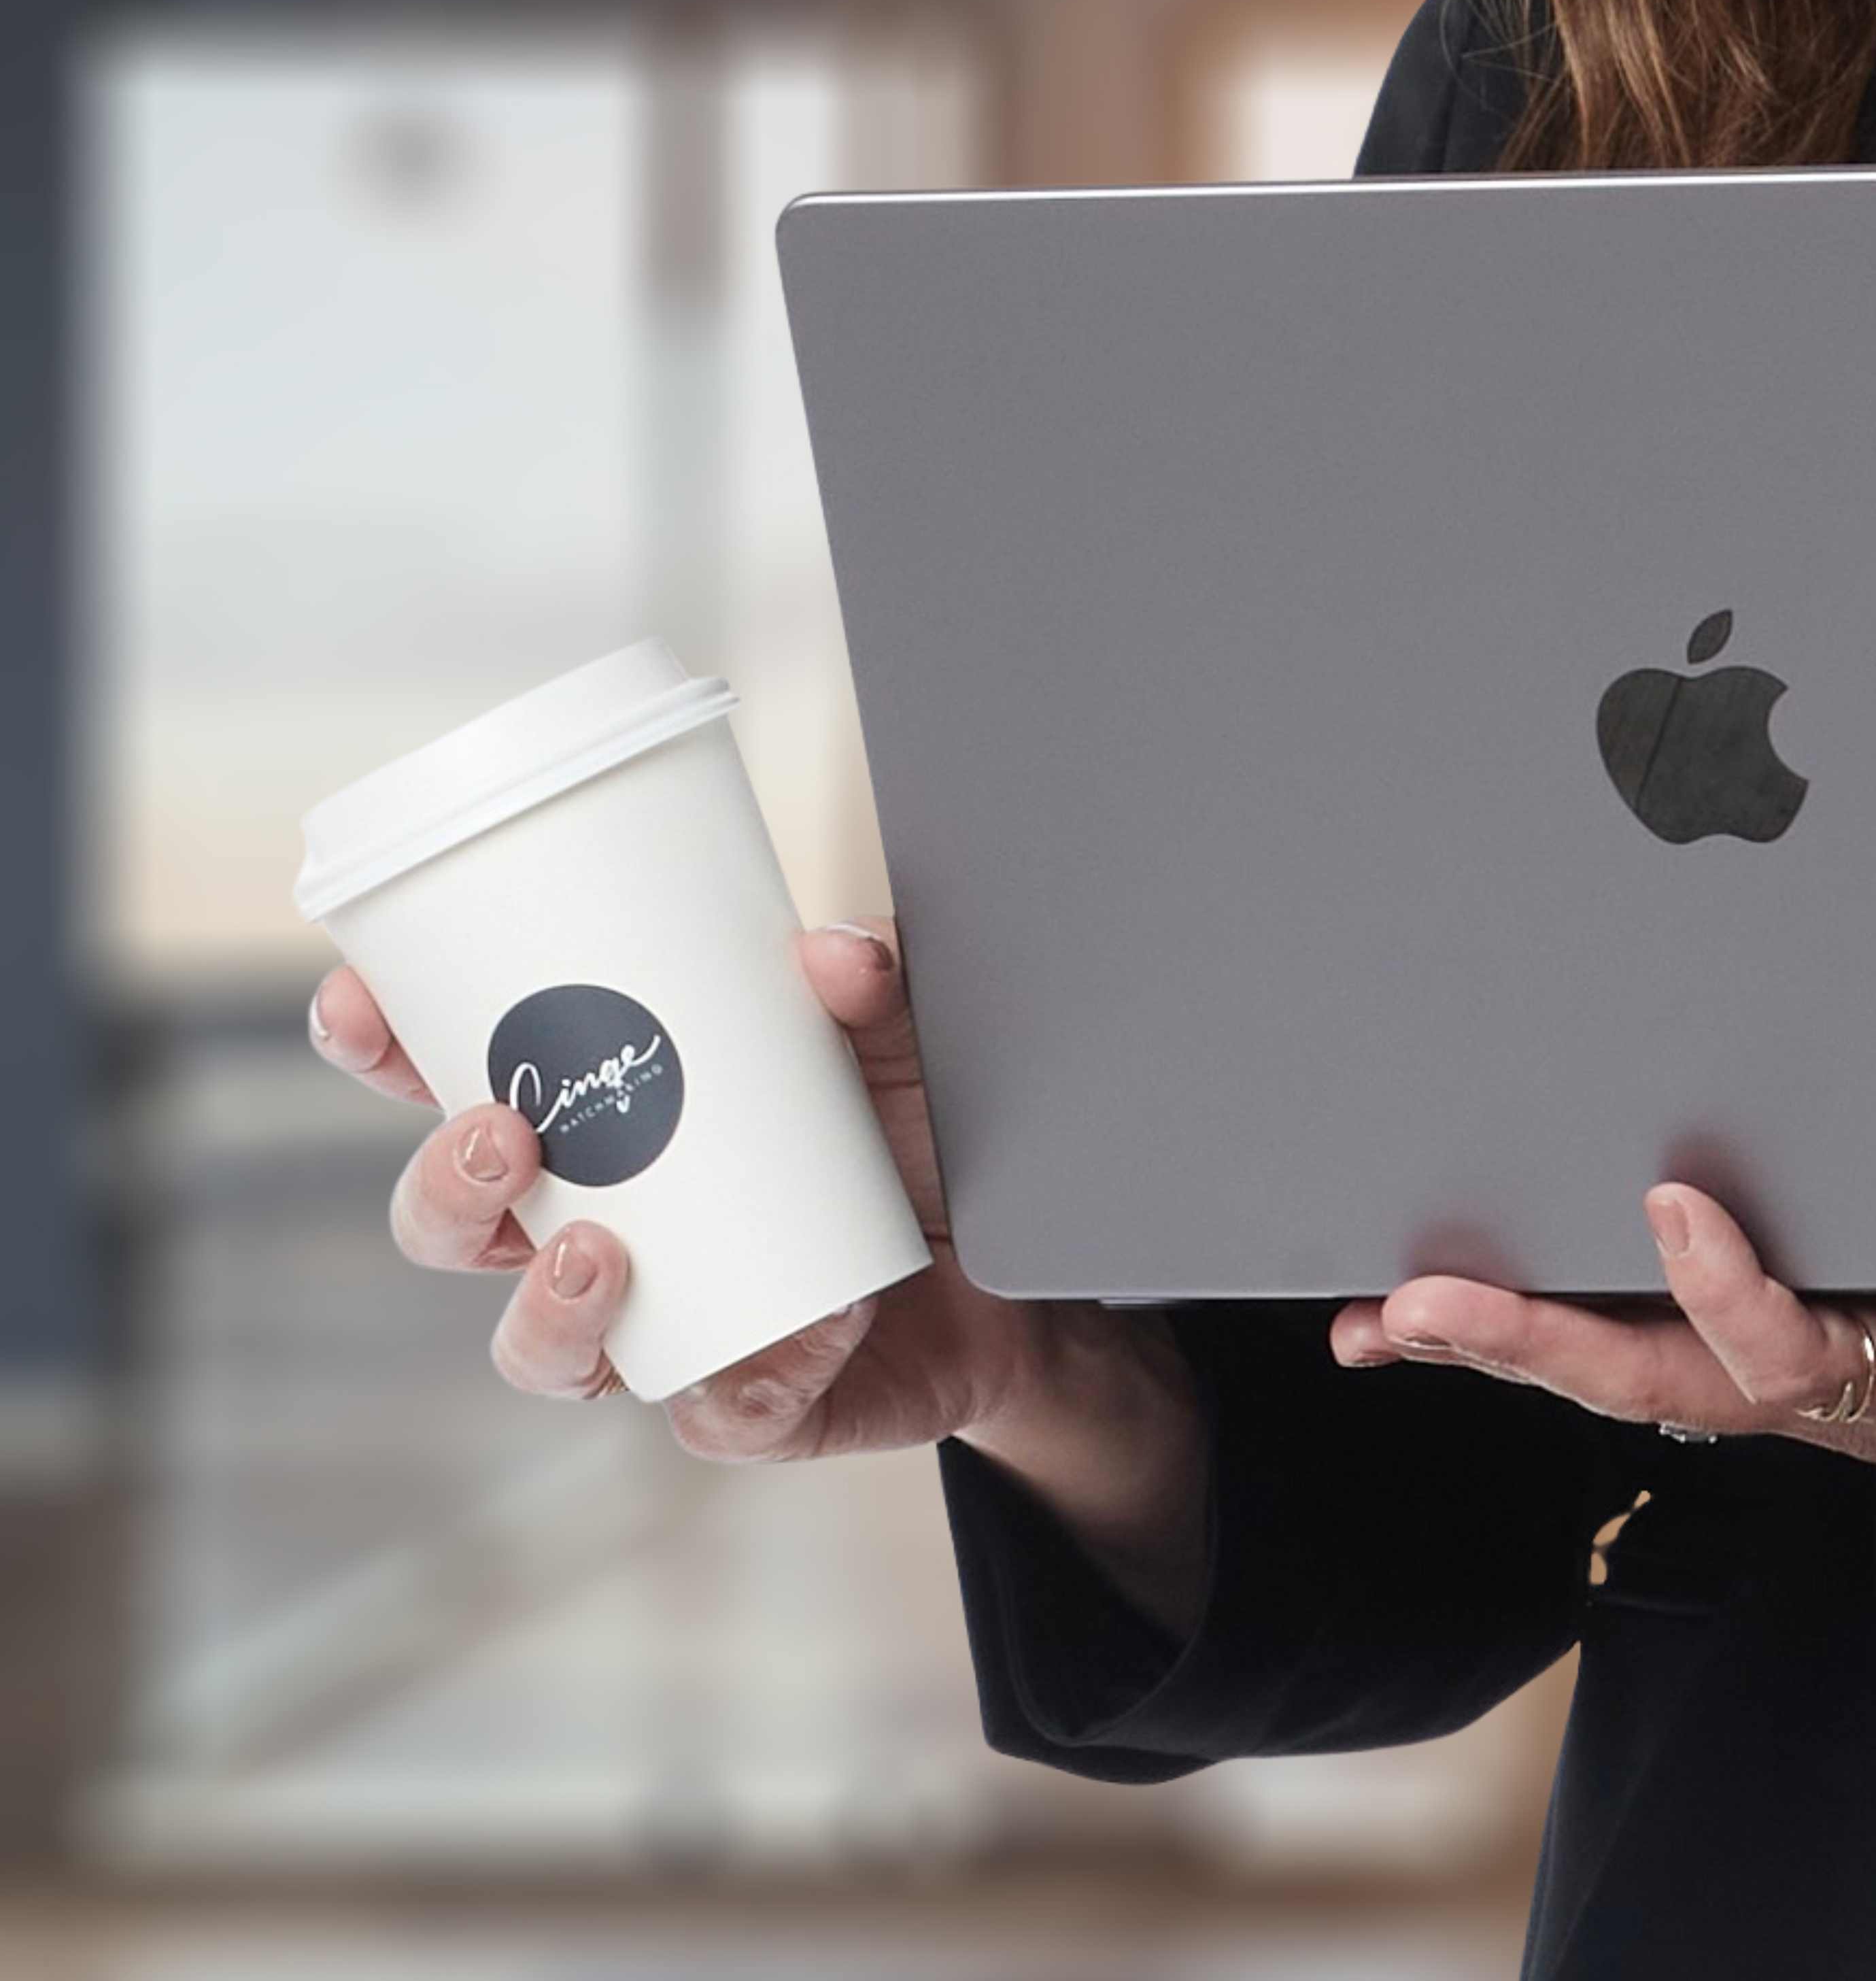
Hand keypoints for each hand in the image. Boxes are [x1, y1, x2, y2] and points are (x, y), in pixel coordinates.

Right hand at [321, 924, 1206, 1620]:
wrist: (1021, 1266)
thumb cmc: (913, 1131)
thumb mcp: (899, 1035)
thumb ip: (873, 981)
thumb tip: (829, 954)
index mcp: (601, 1123)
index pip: (448, 1084)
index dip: (385, 1050)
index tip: (361, 1006)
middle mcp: (600, 1231)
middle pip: (451, 1231)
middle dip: (443, 1189)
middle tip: (499, 1134)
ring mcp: (663, 1329)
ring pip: (535, 1350)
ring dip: (545, 1309)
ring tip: (599, 1251)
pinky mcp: (751, 1407)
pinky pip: (719, 1413)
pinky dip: (750, 1378)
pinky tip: (806, 1329)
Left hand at [1331, 1184, 1875, 1564]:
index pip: (1801, 1348)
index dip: (1732, 1288)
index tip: (1674, 1199)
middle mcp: (1841, 1389)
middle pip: (1663, 1376)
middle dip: (1534, 1342)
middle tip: (1411, 1305)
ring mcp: (1809, 1375)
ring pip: (1636, 1362)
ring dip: (1506, 1342)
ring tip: (1380, 1314)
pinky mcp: (1803, 1346)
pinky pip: (1657, 1337)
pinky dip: (1553, 1324)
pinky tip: (1463, 1308)